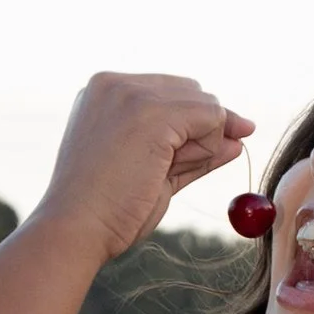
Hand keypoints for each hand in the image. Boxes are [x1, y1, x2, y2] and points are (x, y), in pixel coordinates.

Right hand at [29, 73, 251, 265]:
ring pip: (206, 105)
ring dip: (203, 143)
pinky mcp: (153, 113)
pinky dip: (209, 148)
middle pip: (192, 92)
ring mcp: (134, 94)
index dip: (193, 123)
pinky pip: (212, 119)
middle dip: (201, 131)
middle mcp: (117, 83)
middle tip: (170, 170)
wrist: (75, 230)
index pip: (171, 92)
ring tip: (159, 175)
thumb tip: (237, 140)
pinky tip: (168, 171)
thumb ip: (190, 152)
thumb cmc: (106, 210)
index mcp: (105, 91)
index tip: (204, 150)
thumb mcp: (152, 172)